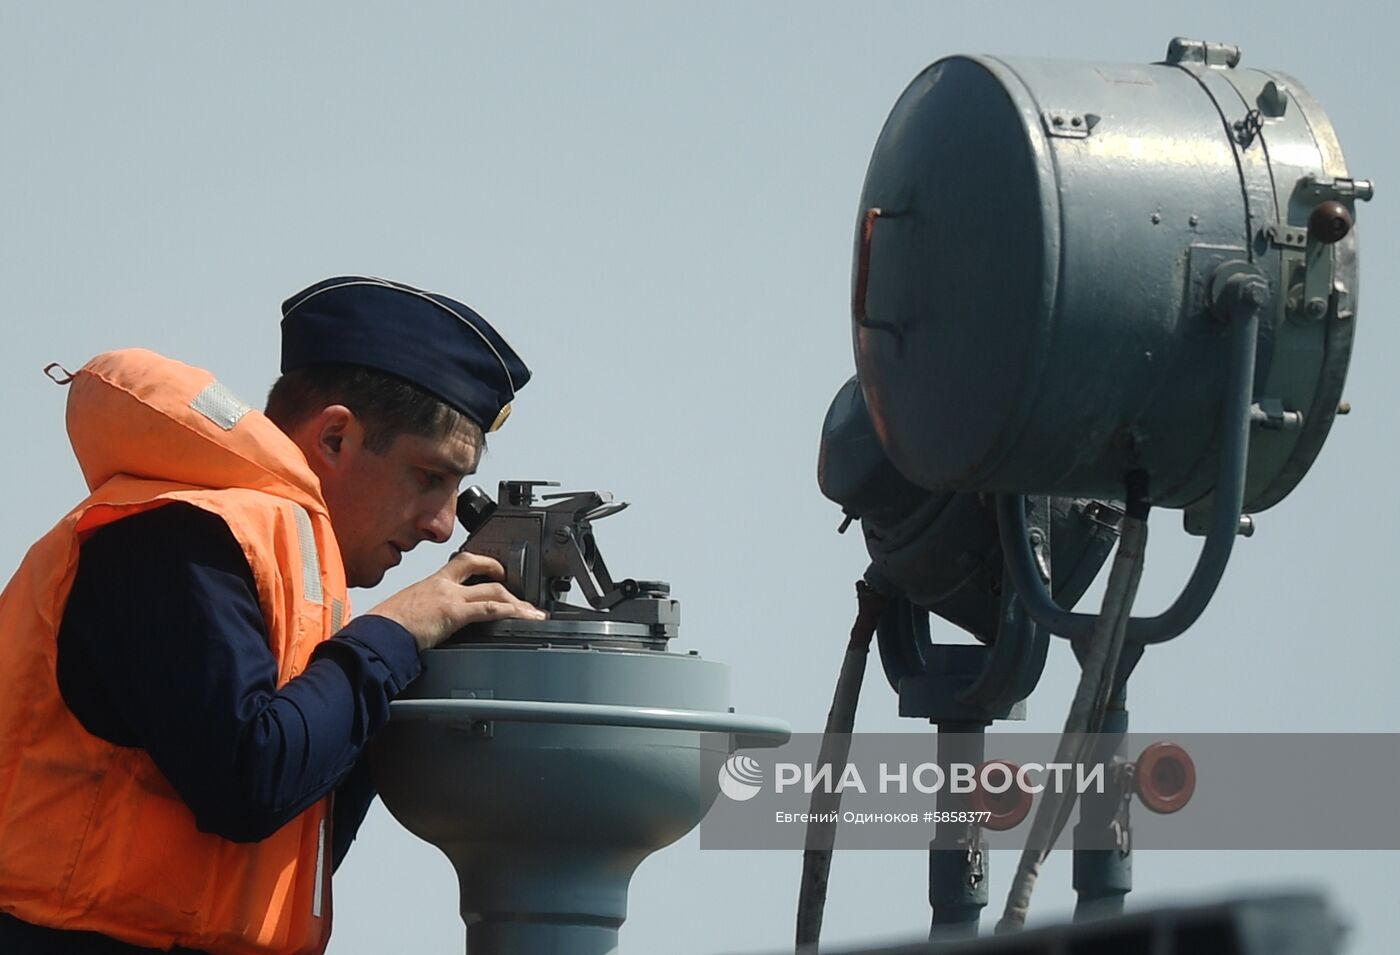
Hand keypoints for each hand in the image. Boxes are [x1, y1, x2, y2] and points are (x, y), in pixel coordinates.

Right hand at [366, 551, 546, 651]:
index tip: (497, 570)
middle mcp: (444, 585)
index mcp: (432, 582)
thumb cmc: (385, 626)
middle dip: (506, 582)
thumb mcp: (407, 610)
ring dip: (516, 603)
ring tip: (531, 613)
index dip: (485, 562)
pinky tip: (521, 618)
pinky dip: (509, 612)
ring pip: (493, 591)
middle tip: (522, 596)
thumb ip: (424, 611)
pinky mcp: (453, 613)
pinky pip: (489, 609)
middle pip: (483, 572)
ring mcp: (450, 597)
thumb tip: (429, 624)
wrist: (376, 633)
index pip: (462, 561)